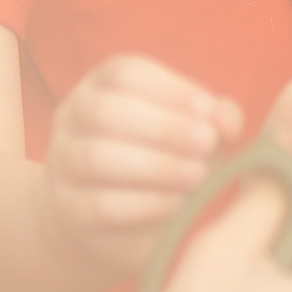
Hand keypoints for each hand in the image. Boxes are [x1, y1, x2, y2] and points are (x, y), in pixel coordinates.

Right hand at [46, 56, 240, 273]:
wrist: (116, 219)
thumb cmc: (163, 158)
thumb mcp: (189, 131)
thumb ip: (214, 118)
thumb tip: (227, 121)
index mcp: (101, 85)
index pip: (125, 72)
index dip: (170, 88)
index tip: (209, 110)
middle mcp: (73, 116)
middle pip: (106, 110)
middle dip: (163, 126)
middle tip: (206, 144)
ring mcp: (64, 162)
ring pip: (97, 156)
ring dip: (155, 165)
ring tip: (197, 175)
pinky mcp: (69, 208)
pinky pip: (100, 203)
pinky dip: (144, 203)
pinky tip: (177, 204)